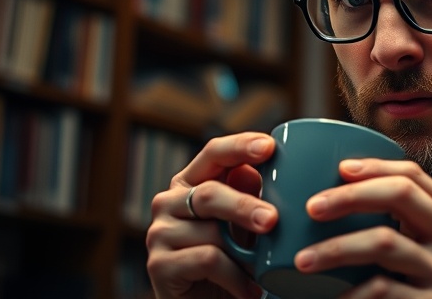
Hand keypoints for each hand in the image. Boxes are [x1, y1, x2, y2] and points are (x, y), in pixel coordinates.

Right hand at [146, 132, 277, 298]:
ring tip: (264, 271)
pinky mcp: (158, 265)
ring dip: (245, 255)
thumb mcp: (244, 226)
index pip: (213, 153)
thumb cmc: (230, 261)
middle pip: (210, 194)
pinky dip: (235, 277)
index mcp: (191, 183)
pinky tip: (249, 290)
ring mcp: (159, 233)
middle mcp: (168, 202)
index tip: (269, 147)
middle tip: (273, 220)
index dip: (240, 146)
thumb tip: (257, 166)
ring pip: (211, 233)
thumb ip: (248, 195)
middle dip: (245, 206)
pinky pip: (207, 260)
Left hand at [293, 159, 431, 297]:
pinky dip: (351, 294)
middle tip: (313, 207)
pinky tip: (336, 298)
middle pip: (399, 195)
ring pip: (384, 242)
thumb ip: (423, 229)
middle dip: (349, 197)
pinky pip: (382, 291)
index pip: (415, 177)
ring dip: (335, 249)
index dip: (374, 167)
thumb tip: (360, 205)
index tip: (341, 169)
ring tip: (304, 260)